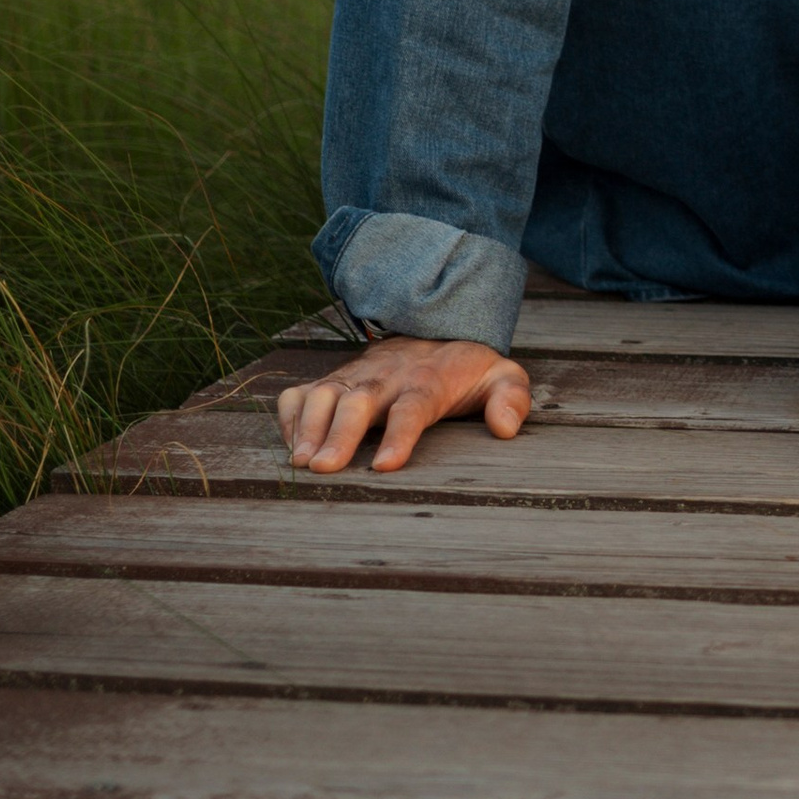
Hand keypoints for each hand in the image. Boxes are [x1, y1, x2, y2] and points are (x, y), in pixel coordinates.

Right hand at [277, 338, 531, 478]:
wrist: (437, 329)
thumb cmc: (468, 369)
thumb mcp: (502, 377)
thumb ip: (510, 398)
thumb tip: (506, 428)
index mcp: (429, 381)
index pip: (413, 407)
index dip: (399, 436)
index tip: (385, 466)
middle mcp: (387, 377)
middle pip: (360, 400)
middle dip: (340, 433)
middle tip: (324, 469)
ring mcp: (356, 376)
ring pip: (325, 393)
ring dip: (308, 426)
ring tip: (300, 463)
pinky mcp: (334, 379)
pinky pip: (301, 391)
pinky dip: (288, 415)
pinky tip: (288, 445)